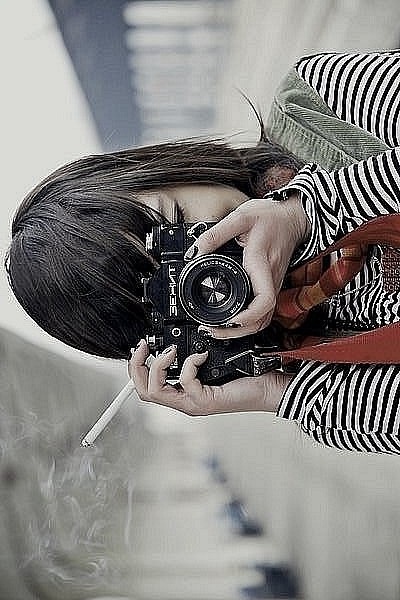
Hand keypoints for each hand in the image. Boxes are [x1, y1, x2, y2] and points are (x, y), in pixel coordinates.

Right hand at [128, 340, 291, 415]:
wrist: (269, 389)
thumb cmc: (247, 377)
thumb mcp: (214, 362)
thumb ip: (195, 356)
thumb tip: (181, 339)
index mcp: (183, 393)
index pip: (147, 387)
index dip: (137, 367)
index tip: (142, 346)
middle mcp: (184, 401)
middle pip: (144, 391)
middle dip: (137, 367)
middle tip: (144, 347)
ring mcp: (193, 403)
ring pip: (156, 391)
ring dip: (158, 365)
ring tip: (170, 350)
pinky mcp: (205, 401)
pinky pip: (185, 382)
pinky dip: (189, 364)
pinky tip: (200, 355)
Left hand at [184, 193, 309, 338]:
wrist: (292, 218)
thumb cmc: (271, 216)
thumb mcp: (240, 217)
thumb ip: (215, 234)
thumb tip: (194, 252)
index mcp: (262, 262)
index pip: (264, 299)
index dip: (247, 316)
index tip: (229, 320)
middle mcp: (271, 278)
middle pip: (262, 318)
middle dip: (237, 331)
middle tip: (211, 329)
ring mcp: (274, 285)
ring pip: (263, 320)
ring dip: (242, 331)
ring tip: (217, 329)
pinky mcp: (272, 286)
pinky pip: (263, 312)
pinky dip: (248, 322)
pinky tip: (232, 321)